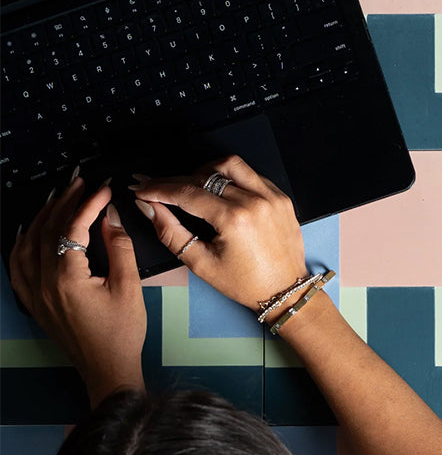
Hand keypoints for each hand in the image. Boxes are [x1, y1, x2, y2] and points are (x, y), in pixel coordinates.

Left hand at [9, 173, 146, 406]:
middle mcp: (43, 282)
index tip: (103, 187)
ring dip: (42, 217)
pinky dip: (23, 243)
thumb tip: (110, 216)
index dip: (88, 204)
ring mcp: (35, 293)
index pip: (74, 228)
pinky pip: (18, 266)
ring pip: (28, 244)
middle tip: (80, 183)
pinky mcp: (34, 301)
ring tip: (58, 198)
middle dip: (64, 203)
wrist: (107, 367)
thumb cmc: (122, 331)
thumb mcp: (128, 286)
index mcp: (67, 277)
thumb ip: (119, 248)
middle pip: (48, 230)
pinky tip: (30, 231)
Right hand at [131, 155, 306, 311]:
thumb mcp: (201, 263)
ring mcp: (271, 196)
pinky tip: (218, 189)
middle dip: (175, 181)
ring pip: (230, 165)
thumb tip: (150, 208)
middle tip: (156, 186)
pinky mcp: (281, 197)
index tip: (143, 188)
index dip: (159, 189)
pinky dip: (230, 176)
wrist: (285, 289)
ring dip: (204, 170)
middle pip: (204, 177)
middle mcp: (255, 201)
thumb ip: (171, 233)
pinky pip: (251, 174)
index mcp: (234, 219)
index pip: (187, 193)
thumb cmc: (245, 283)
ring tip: (189, 186)